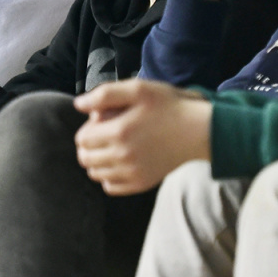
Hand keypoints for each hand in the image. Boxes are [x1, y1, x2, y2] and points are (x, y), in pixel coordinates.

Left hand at [73, 79, 211, 194]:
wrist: (198, 130)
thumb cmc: (169, 105)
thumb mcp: (138, 89)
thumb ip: (104, 95)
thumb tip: (78, 104)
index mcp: (118, 132)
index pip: (82, 139)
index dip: (87, 129)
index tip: (101, 122)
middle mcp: (122, 156)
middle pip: (85, 158)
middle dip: (88, 146)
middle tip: (104, 135)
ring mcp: (132, 173)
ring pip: (95, 174)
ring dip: (96, 161)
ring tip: (111, 148)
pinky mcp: (142, 183)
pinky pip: (111, 187)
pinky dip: (108, 177)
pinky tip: (119, 163)